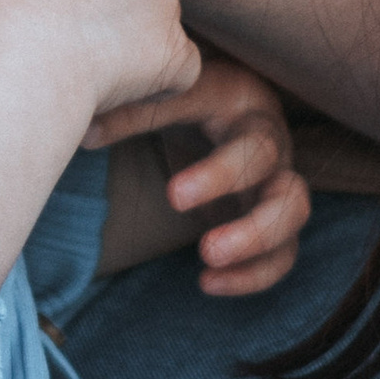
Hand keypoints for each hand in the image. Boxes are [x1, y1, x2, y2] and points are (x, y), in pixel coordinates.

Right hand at [0, 0, 199, 121]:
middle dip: (105, 13)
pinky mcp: (175, 50)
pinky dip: (155, 88)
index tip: (42, 14)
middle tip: (65, 46)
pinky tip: (116, 98)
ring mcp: (163, 0)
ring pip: (155, 26)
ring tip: (84, 77)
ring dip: (130, 51)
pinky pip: (178, 71)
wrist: (20, 39)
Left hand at [90, 53, 312, 298]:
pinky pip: (282, 252)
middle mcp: (270, 142)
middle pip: (280, 176)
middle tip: (206, 247)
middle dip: (247, 219)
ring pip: (294, 215)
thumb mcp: (165, 94)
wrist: (221, 104)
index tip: (174, 199)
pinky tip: (208, 284)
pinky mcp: (275, 216)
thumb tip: (85, 133)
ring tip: (209, 262)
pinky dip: (254, 275)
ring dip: (257, 244)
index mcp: (242, 103)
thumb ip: (132, 110)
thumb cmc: (188, 96)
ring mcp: (278, 180)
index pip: (239, 136)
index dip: (214, 173)